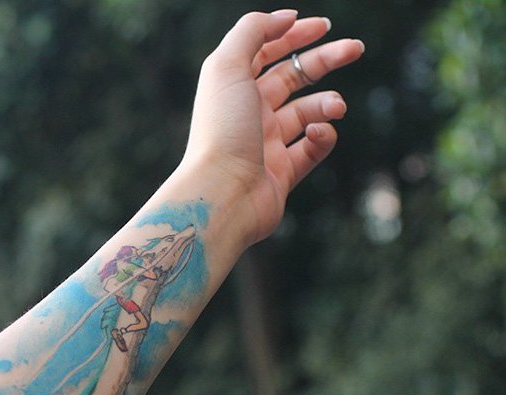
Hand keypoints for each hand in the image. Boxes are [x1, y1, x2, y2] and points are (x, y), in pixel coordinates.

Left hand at [182, 10, 363, 244]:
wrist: (222, 194)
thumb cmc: (222, 130)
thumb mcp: (227, 66)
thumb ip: (253, 30)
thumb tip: (285, 17)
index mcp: (235, 88)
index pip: (267, 53)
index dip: (293, 35)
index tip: (323, 26)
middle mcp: (250, 114)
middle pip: (292, 78)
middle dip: (324, 60)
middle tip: (355, 49)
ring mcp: (267, 145)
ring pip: (307, 113)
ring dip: (328, 103)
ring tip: (337, 106)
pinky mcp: (282, 174)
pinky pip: (311, 150)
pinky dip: (322, 137)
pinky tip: (319, 134)